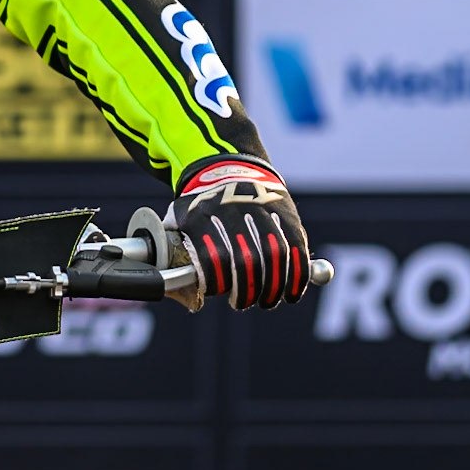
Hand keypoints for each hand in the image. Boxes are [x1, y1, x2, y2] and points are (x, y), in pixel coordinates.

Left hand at [169, 158, 309, 310]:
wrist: (227, 167)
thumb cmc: (200, 205)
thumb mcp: (179, 215)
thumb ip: (174, 245)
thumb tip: (171, 281)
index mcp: (201, 213)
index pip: (211, 255)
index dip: (216, 280)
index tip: (216, 291)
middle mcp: (233, 210)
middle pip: (245, 259)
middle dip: (246, 289)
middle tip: (242, 302)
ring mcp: (262, 210)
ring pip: (274, 255)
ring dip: (273, 287)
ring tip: (266, 301)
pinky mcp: (286, 213)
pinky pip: (296, 249)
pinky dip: (298, 276)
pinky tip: (292, 293)